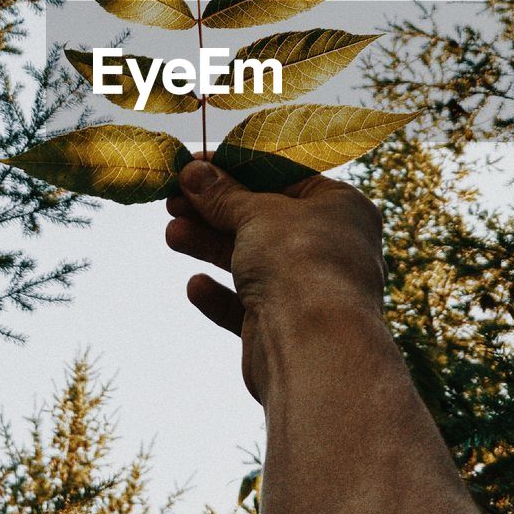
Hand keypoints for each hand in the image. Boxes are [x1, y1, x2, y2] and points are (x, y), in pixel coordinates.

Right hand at [165, 159, 386, 401]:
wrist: (314, 348)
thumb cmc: (301, 262)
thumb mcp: (257, 213)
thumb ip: (223, 195)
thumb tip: (193, 172)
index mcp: (340, 208)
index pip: (284, 178)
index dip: (236, 169)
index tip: (194, 165)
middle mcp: (330, 247)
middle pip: (262, 220)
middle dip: (214, 211)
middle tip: (173, 199)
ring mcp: (309, 290)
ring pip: (251, 261)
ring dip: (209, 246)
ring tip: (172, 234)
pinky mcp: (285, 327)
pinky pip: (247, 306)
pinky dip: (221, 295)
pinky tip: (196, 285)